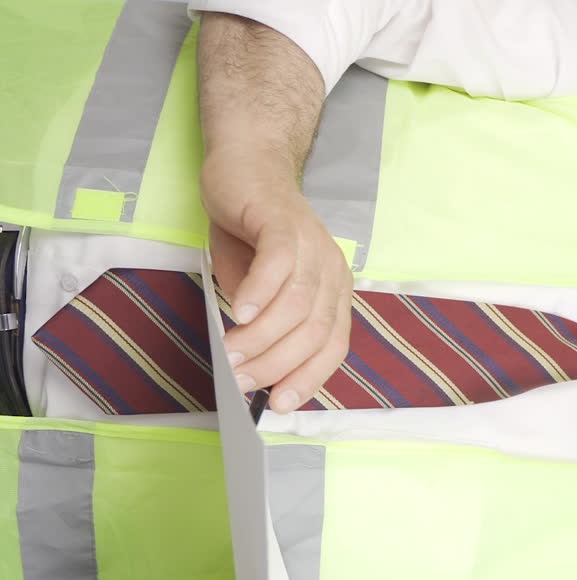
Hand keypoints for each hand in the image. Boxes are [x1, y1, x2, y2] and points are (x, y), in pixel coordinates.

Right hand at [201, 149, 353, 412]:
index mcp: (332, 290)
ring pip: (296, 304)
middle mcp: (331, 270)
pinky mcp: (284, 223)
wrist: (246, 165)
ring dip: (261, 337)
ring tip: (231, 356)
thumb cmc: (248, 232)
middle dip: (276, 364)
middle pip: (314, 330)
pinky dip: (259, 294)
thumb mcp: (255, 288)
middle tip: (240, 382)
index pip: (332, 345)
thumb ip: (258, 323)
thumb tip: (246, 367)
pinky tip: (238, 314)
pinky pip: (278, 265)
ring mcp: (312, 245)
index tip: (279, 405)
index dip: (308, 377)